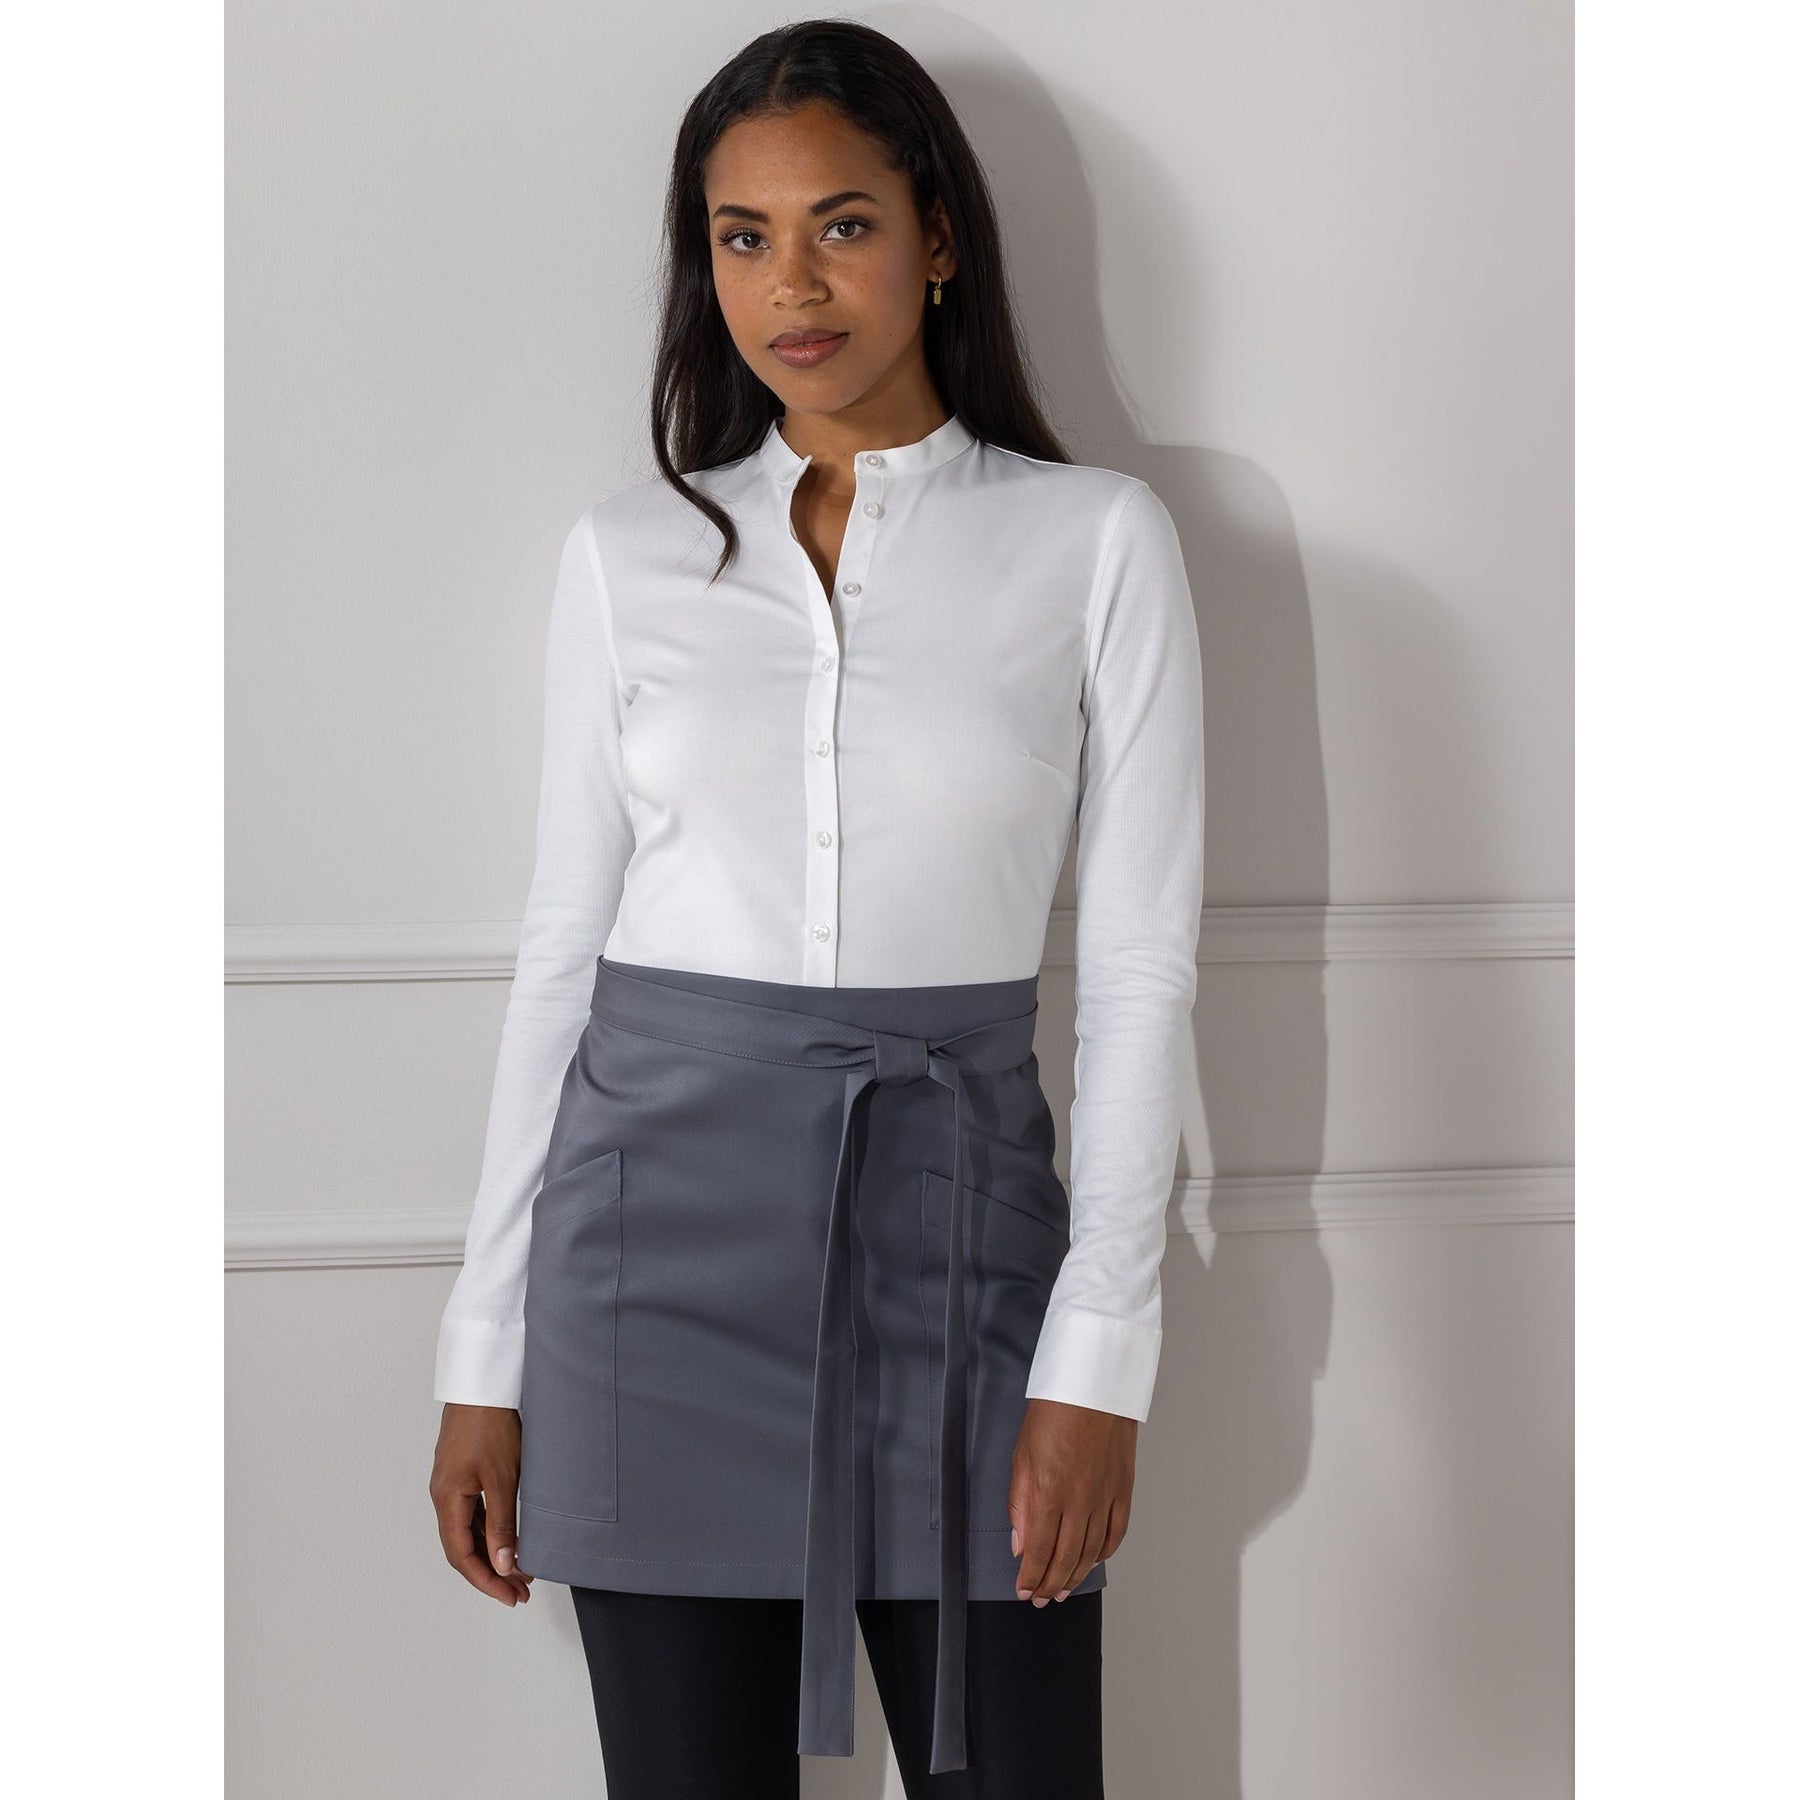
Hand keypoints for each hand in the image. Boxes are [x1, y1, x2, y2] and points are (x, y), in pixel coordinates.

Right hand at [430, 1402, 533, 1604]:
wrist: (483, 1382)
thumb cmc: (491, 1423)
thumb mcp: (503, 1477)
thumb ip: (502, 1524)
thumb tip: (503, 1565)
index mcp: (447, 1499)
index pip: (461, 1555)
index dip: (485, 1580)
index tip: (510, 1596)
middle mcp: (443, 1495)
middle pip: (462, 1547)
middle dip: (491, 1572)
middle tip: (521, 1590)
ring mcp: (451, 1483)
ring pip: (467, 1531)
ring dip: (491, 1552)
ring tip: (521, 1569)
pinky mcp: (462, 1472)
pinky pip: (472, 1512)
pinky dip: (489, 1530)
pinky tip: (509, 1538)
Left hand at [1008, 1397, 1135, 1604]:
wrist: (1093, 1383)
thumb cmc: (1053, 1411)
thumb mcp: (1021, 1454)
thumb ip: (1020, 1502)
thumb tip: (1020, 1543)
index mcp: (1049, 1492)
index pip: (1038, 1551)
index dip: (1031, 1578)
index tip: (1024, 1591)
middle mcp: (1079, 1501)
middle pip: (1065, 1558)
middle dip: (1051, 1585)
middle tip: (1043, 1599)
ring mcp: (1105, 1497)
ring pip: (1091, 1552)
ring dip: (1076, 1575)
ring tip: (1064, 1589)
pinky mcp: (1124, 1489)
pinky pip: (1116, 1532)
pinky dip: (1104, 1553)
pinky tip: (1093, 1560)